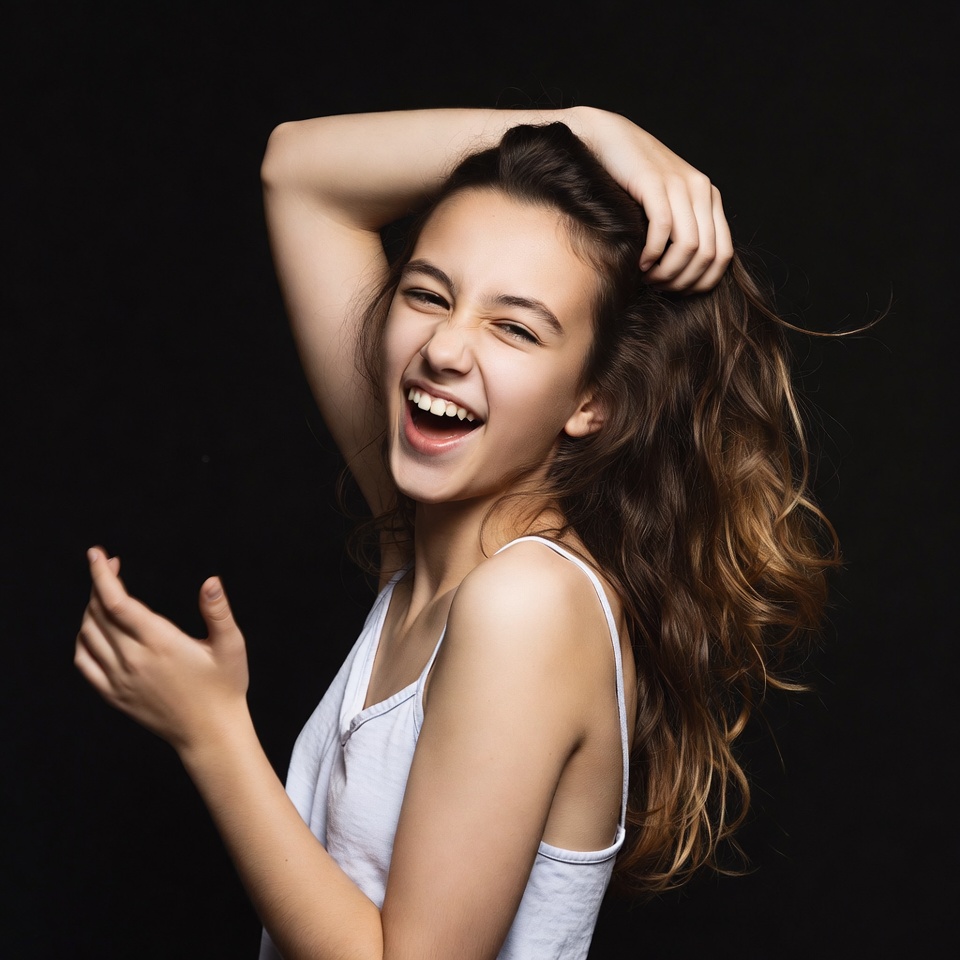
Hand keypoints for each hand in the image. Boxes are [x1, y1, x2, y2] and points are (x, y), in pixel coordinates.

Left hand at [74, 548, 249, 754]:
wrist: (211, 734)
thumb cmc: (225, 687)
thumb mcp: (231, 646)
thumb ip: (219, 611)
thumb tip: (211, 581)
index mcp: (159, 643)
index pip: (116, 601)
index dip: (102, 575)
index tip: (97, 554)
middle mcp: (133, 660)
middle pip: (98, 613)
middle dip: (100, 583)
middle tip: (111, 565)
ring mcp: (120, 680)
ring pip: (88, 634)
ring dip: (91, 608)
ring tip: (107, 594)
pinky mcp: (115, 695)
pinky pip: (84, 662)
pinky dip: (83, 639)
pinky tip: (95, 630)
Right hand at [572, 106, 732, 292]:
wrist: (606, 139)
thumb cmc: (631, 180)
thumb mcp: (666, 203)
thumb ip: (682, 226)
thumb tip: (685, 271)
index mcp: (709, 198)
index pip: (723, 255)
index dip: (702, 282)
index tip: (676, 291)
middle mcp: (701, 190)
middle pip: (708, 255)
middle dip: (682, 281)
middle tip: (658, 287)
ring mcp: (680, 184)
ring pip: (689, 247)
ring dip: (667, 272)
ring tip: (648, 278)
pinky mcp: (655, 182)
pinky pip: (664, 229)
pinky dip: (653, 254)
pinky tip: (640, 262)